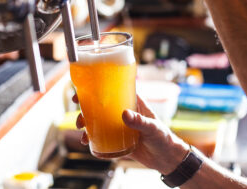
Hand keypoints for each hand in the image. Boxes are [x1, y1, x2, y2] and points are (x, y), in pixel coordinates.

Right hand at [73, 94, 188, 174]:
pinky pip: (101, 136)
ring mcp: (118, 125)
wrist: (167, 159)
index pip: (112, 90)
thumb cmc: (164, 138)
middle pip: (99, 106)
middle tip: (79, 118)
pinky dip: (91, 138)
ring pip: (97, 121)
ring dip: (86, 125)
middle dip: (85, 110)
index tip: (82, 91)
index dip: (95, 88)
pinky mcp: (117, 139)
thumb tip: (124, 114)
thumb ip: (140, 121)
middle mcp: (122, 111)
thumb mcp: (152, 128)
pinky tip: (86, 142)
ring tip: (82, 133)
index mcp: (132, 102)